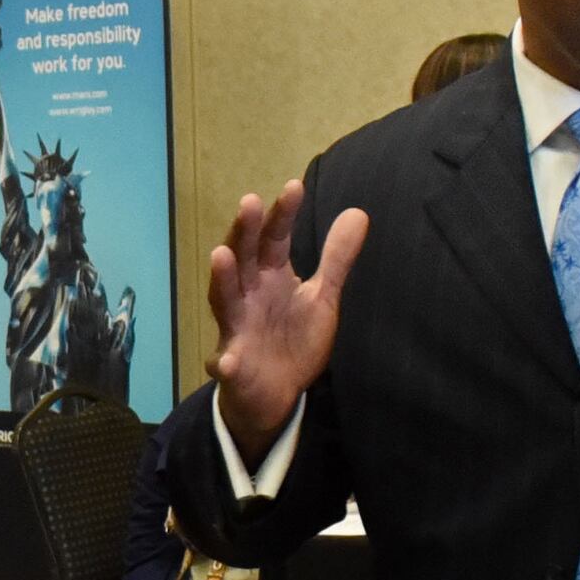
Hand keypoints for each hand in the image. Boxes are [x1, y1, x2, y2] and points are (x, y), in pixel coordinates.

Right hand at [205, 184, 366, 450]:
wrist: (275, 392)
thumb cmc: (293, 338)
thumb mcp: (320, 296)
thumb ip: (335, 258)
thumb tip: (358, 211)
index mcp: (270, 277)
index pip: (274, 240)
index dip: (282, 215)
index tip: (294, 187)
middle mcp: (248, 296)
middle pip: (243, 259)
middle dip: (244, 233)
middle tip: (250, 202)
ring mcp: (237, 329)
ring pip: (224, 301)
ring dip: (222, 280)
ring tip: (221, 256)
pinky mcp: (234, 367)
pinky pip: (226, 364)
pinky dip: (224, 363)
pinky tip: (225, 361)